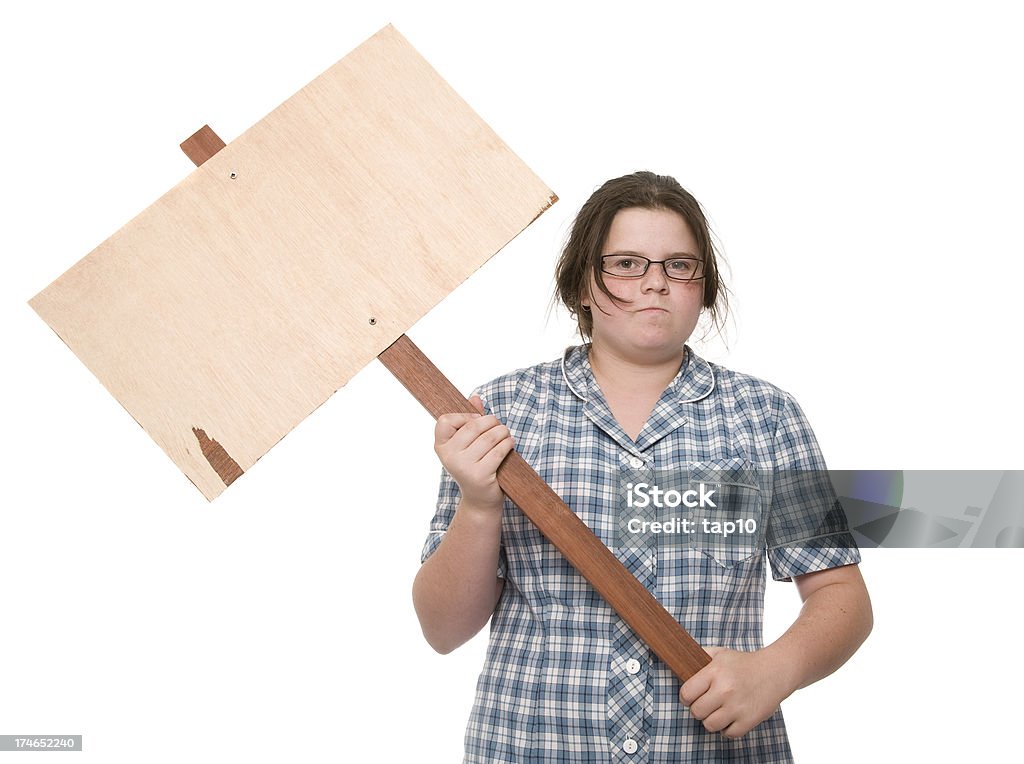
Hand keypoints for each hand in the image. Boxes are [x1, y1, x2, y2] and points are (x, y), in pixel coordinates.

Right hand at [433, 395, 514, 511]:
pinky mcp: (480, 475)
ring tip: (505, 434)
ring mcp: (463, 466)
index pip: (446, 420)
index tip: (475, 421)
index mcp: (441, 446)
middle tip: (499, 426)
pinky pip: (499, 450)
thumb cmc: (474, 465)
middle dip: (491, 422)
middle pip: (473, 425)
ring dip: (502, 432)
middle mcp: (449, 456)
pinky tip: (509, 444)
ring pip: (489, 437)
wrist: (480, 499)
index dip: (464, 416)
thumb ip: (469, 420)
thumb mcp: (467, 444)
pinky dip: (507, 444)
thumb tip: (475, 397)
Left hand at [679, 647, 792, 738]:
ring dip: (712, 720)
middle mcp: (725, 690)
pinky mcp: (749, 720)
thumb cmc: (744, 663)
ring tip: (719, 710)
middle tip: (706, 703)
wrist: (775, 671)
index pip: (686, 694)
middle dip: (699, 709)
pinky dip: (728, 728)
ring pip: (710, 725)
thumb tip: (681, 663)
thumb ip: (700, 657)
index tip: (691, 697)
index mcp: (715, 672)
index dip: (686, 697)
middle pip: (696, 712)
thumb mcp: (720, 654)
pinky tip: (731, 717)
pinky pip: (728, 734)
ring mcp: (737, 707)